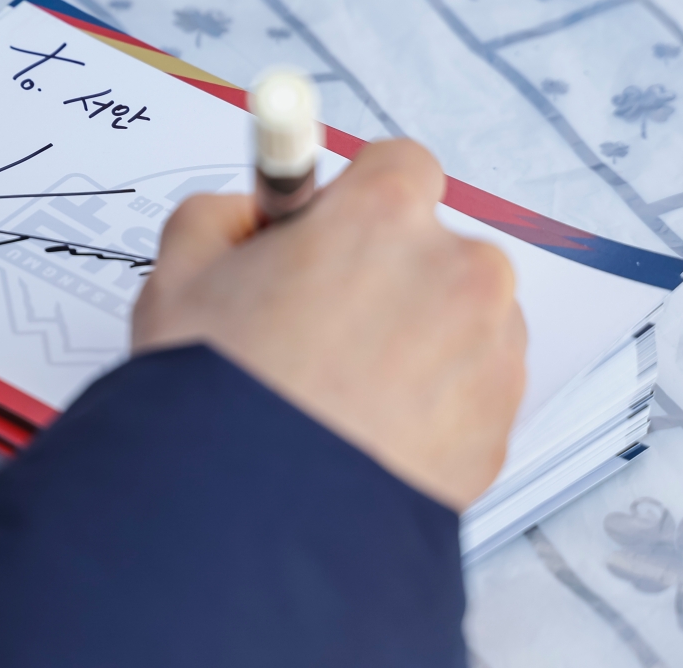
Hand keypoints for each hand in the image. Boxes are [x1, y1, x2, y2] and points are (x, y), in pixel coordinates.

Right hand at [131, 139, 525, 511]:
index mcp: (384, 216)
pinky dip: (436, 403)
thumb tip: (251, 213)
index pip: (400, 163)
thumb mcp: (178, 275)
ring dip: (420, 338)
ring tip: (343, 394)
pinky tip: (369, 431)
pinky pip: (475, 391)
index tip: (324, 237)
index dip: (353, 201)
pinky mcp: (503, 427)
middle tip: (318, 328)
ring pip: (462, 320)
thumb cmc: (217, 395)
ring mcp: (491, 351)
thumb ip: (220, 216)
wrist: (250, 519)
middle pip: (436, 248)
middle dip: (388, 275)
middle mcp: (457, 270)